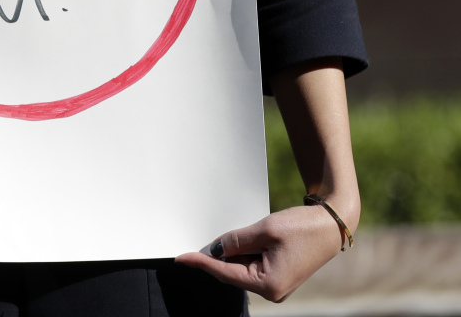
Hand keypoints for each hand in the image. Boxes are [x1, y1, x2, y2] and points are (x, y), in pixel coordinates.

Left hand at [175, 203, 347, 302]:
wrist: (331, 224)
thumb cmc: (304, 227)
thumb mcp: (266, 229)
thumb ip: (237, 240)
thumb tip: (216, 249)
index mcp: (269, 285)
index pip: (225, 274)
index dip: (202, 263)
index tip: (182, 257)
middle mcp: (272, 291)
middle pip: (233, 272)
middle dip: (218, 256)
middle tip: (198, 243)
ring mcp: (276, 285)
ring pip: (242, 268)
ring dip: (233, 253)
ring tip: (228, 235)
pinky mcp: (279, 275)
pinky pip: (253, 265)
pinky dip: (244, 253)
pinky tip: (239, 240)